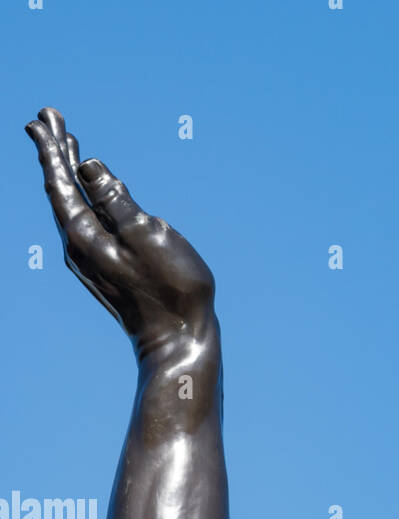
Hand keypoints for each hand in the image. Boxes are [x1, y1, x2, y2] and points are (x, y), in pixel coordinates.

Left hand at [25, 108, 215, 356]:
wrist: (180, 343)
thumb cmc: (168, 290)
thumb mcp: (145, 235)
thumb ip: (116, 199)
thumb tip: (88, 168)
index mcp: (83, 235)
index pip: (60, 181)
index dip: (52, 148)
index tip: (41, 118)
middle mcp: (79, 248)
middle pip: (62, 191)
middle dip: (57, 155)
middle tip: (48, 120)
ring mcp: (94, 262)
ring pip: (76, 206)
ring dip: (72, 176)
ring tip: (69, 149)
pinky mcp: (110, 272)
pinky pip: (91, 223)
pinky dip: (90, 200)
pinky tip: (96, 194)